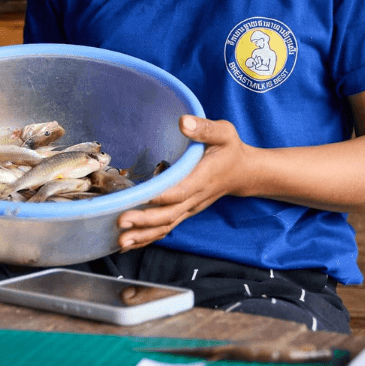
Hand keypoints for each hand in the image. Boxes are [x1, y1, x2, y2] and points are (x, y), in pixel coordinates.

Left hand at [116, 115, 251, 251]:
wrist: (243, 173)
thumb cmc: (230, 149)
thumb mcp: (223, 132)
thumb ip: (204, 128)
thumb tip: (183, 122)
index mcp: (203, 177)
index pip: (182, 190)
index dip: (163, 195)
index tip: (143, 196)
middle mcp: (196, 197)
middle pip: (169, 214)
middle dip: (145, 220)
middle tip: (121, 222)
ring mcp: (190, 207)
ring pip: (166, 226)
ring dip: (143, 235)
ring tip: (121, 241)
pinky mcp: (185, 211)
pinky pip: (166, 228)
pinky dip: (148, 238)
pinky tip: (130, 243)